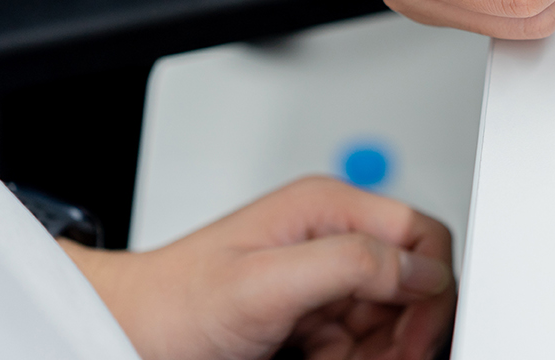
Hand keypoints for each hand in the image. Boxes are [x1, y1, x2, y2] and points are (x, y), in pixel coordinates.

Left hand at [61, 177, 454, 359]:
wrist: (124, 337)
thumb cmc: (174, 305)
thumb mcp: (266, 284)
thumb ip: (350, 264)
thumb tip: (421, 268)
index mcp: (329, 208)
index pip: (421, 235)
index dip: (430, 287)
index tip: (413, 336)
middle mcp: (334, 238)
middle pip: (412, 284)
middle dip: (402, 331)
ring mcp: (324, 280)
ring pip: (392, 322)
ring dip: (376, 353)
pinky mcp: (314, 317)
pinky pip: (363, 345)